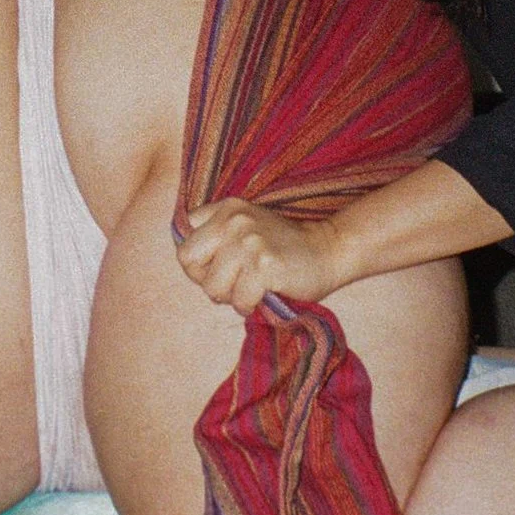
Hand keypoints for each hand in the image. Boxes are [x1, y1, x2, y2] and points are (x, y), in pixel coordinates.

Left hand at [176, 200, 343, 314]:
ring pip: (212, 287)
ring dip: (232, 297)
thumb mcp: (246, 228)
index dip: (199, 263)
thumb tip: (187, 264)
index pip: (185, 242)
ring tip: (253, 287)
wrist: (329, 250)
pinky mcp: (264, 264)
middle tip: (236, 282)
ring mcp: (249, 241)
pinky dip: (250, 305)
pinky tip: (265, 293)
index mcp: (227, 208)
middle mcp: (234, 219)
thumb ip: (216, 238)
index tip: (222, 267)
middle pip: (190, 263)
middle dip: (209, 281)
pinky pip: (238, 300)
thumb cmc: (283, 248)